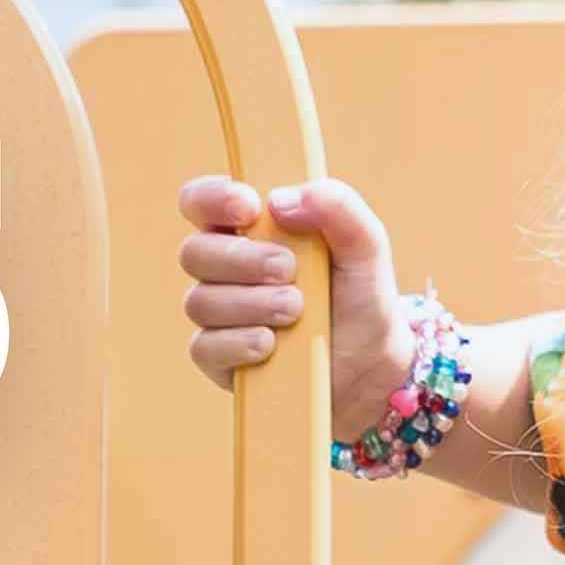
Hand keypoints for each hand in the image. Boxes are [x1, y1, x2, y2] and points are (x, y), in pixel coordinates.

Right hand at [174, 174, 401, 434]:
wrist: (371, 364)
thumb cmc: (360, 295)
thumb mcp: (364, 244)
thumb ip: (336, 206)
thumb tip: (280, 199)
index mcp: (249, 228)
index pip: (201, 200)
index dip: (213, 199)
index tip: (250, 209)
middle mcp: (224, 268)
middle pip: (194, 252)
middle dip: (241, 260)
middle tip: (288, 269)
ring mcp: (218, 314)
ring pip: (201, 301)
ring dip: (251, 304)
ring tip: (295, 310)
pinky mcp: (217, 357)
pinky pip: (206, 347)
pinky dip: (240, 343)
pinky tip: (271, 345)